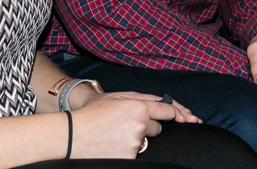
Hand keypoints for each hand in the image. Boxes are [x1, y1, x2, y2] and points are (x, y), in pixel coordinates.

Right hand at [71, 92, 196, 157]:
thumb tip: (163, 105)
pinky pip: (135, 154)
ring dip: (135, 139)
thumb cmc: (93, 113)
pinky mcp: (129, 158)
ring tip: (113, 135)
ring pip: (144, 142)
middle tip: (125, 124)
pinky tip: (111, 145)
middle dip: (147, 127)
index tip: (185, 118)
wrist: (71, 135)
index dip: (177, 113)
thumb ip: (141, 100)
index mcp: (139, 107)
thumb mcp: (117, 98)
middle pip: (156, 128)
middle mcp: (140, 125)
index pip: (167, 110)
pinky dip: (126, 151)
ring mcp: (135, 144)